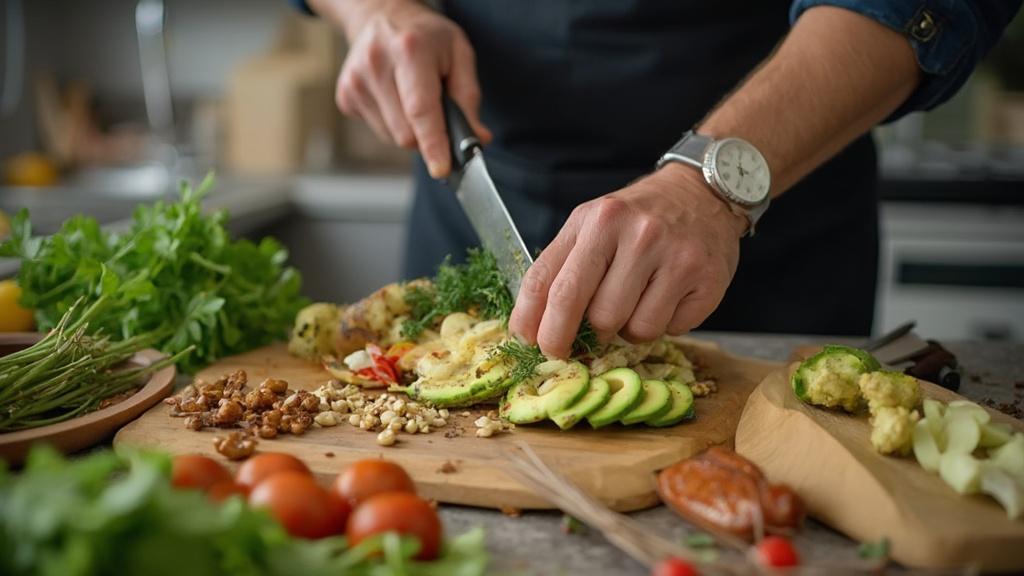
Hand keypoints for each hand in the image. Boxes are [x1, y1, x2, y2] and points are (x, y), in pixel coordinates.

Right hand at [321, 0, 491, 177]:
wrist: (382, 16)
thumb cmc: (426, 37)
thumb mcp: (459, 54)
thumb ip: (469, 99)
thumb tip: (477, 138)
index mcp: (410, 50)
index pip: (421, 110)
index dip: (433, 144)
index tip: (441, 169)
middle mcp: (376, 64)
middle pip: (406, 133)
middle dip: (427, 135)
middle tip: (436, 112)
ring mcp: (355, 82)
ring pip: (392, 138)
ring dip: (410, 129)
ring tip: (411, 96)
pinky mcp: (345, 97)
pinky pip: (378, 131)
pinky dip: (393, 123)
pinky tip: (394, 97)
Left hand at [508, 164, 746, 357]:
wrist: (702, 194)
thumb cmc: (638, 218)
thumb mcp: (592, 225)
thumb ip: (561, 268)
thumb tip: (532, 328)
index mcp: (599, 220)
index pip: (551, 285)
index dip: (535, 325)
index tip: (532, 346)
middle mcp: (639, 235)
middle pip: (595, 317)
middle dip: (582, 339)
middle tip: (581, 344)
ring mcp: (676, 257)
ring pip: (634, 330)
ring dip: (627, 331)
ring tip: (634, 303)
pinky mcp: (707, 280)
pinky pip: (671, 330)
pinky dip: (663, 324)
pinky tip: (666, 297)